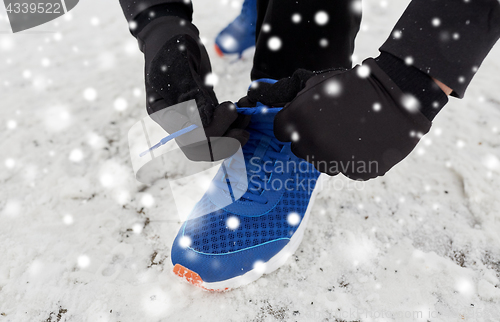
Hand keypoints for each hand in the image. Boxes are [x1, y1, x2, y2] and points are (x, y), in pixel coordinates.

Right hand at [138, 16, 249, 160]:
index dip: (212, 132)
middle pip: (200, 149)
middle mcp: (176, 121)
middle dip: (225, 143)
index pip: (188, 139)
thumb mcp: (179, 67)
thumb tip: (204, 121)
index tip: (229, 109)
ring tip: (248, 116)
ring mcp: (191, 117)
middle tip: (244, 130)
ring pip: (213, 142)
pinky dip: (235, 124)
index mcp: (163, 113)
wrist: (173, 31)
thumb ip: (191, 95)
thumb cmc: (172, 45)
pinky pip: (221, 128)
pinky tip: (246, 111)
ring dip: (233, 135)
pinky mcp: (205, 111)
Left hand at [256, 59, 441, 179]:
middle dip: (308, 137)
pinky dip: (350, 159)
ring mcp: (334, 161)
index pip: (281, 131)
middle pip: (299, 148)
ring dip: (328, 150)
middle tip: (329, 121)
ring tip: (347, 130)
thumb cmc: (352, 85)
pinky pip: (344, 169)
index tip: (306, 116)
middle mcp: (311, 144)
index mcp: (298, 121)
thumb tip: (253, 91)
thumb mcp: (316, 82)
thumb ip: (283, 92)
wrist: (398, 95)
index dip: (293, 123)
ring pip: (320, 162)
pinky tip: (361, 141)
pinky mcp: (355, 172)